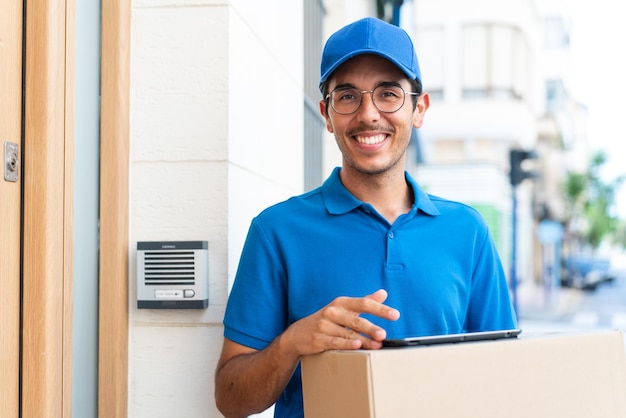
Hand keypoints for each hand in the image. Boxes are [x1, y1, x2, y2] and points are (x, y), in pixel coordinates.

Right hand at [279, 289, 399, 356]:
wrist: (298, 334)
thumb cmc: (327, 320)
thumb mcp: (344, 308)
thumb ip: (364, 301)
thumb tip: (383, 293)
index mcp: (341, 303)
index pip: (363, 303)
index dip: (380, 309)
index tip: (394, 314)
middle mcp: (333, 312)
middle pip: (356, 319)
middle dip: (371, 327)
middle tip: (384, 334)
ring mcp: (325, 326)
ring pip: (348, 333)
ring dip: (364, 340)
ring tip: (377, 345)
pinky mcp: (319, 339)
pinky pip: (335, 342)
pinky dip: (347, 344)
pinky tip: (357, 346)